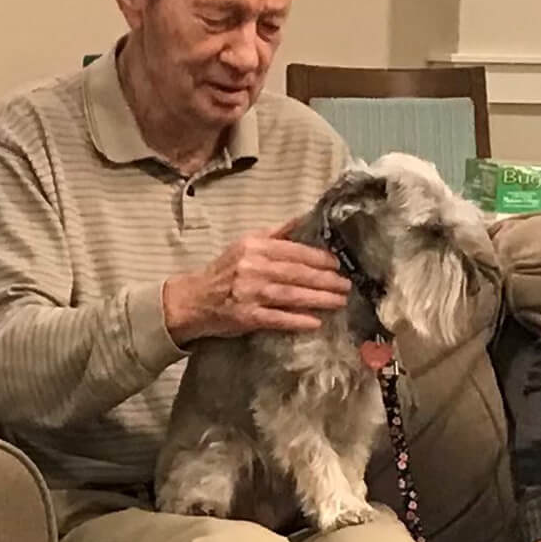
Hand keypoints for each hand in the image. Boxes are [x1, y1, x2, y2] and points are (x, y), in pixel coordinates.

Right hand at [162, 220, 349, 342]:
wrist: (194, 299)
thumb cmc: (225, 272)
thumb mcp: (246, 245)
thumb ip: (276, 234)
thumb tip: (303, 218)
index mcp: (254, 247)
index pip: (293, 251)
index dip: (319, 258)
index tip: (337, 264)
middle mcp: (252, 268)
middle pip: (297, 273)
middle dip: (326, 279)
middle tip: (346, 285)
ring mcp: (250, 293)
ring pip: (292, 295)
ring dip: (319, 298)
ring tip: (339, 301)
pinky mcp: (247, 317)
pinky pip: (278, 318)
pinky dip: (298, 320)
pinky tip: (316, 322)